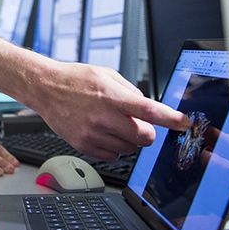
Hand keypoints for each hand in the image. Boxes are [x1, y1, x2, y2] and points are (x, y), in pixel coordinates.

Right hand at [31, 59, 189, 159]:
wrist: (45, 88)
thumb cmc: (75, 79)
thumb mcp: (106, 74)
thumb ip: (131, 92)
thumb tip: (150, 109)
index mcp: (111, 96)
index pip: (148, 111)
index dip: (170, 119)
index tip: (184, 123)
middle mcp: (102, 117)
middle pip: (144, 137)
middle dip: (146, 132)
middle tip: (136, 123)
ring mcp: (92, 133)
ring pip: (129, 148)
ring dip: (128, 139)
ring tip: (111, 123)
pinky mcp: (83, 145)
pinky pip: (112, 155)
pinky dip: (113, 146)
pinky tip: (102, 131)